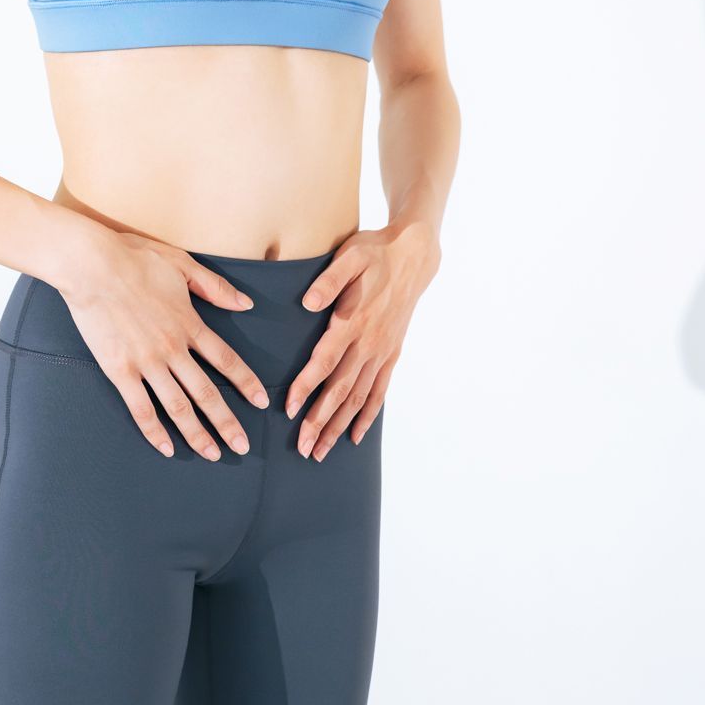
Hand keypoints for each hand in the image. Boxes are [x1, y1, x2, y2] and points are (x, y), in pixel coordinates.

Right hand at [55, 229, 270, 460]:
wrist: (92, 265)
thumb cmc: (136, 259)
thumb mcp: (184, 265)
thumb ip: (216, 287)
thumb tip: (246, 304)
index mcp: (190, 324)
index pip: (226, 360)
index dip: (246, 383)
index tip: (260, 402)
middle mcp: (173, 349)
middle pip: (207, 392)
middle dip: (227, 423)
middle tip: (242, 447)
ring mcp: (146, 362)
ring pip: (178, 406)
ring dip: (197, 434)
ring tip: (213, 454)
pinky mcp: (119, 371)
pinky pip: (140, 408)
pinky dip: (154, 431)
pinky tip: (166, 448)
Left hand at [288, 221, 439, 460]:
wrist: (415, 256)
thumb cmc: (376, 253)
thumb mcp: (351, 256)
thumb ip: (329, 280)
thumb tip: (308, 302)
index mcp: (353, 321)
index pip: (325, 361)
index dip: (307, 386)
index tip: (290, 409)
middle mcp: (369, 343)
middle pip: (341, 390)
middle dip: (320, 421)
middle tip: (303, 449)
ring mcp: (382, 352)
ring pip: (359, 398)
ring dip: (339, 426)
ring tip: (322, 451)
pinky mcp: (392, 354)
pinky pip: (380, 391)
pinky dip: (367, 415)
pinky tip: (355, 436)